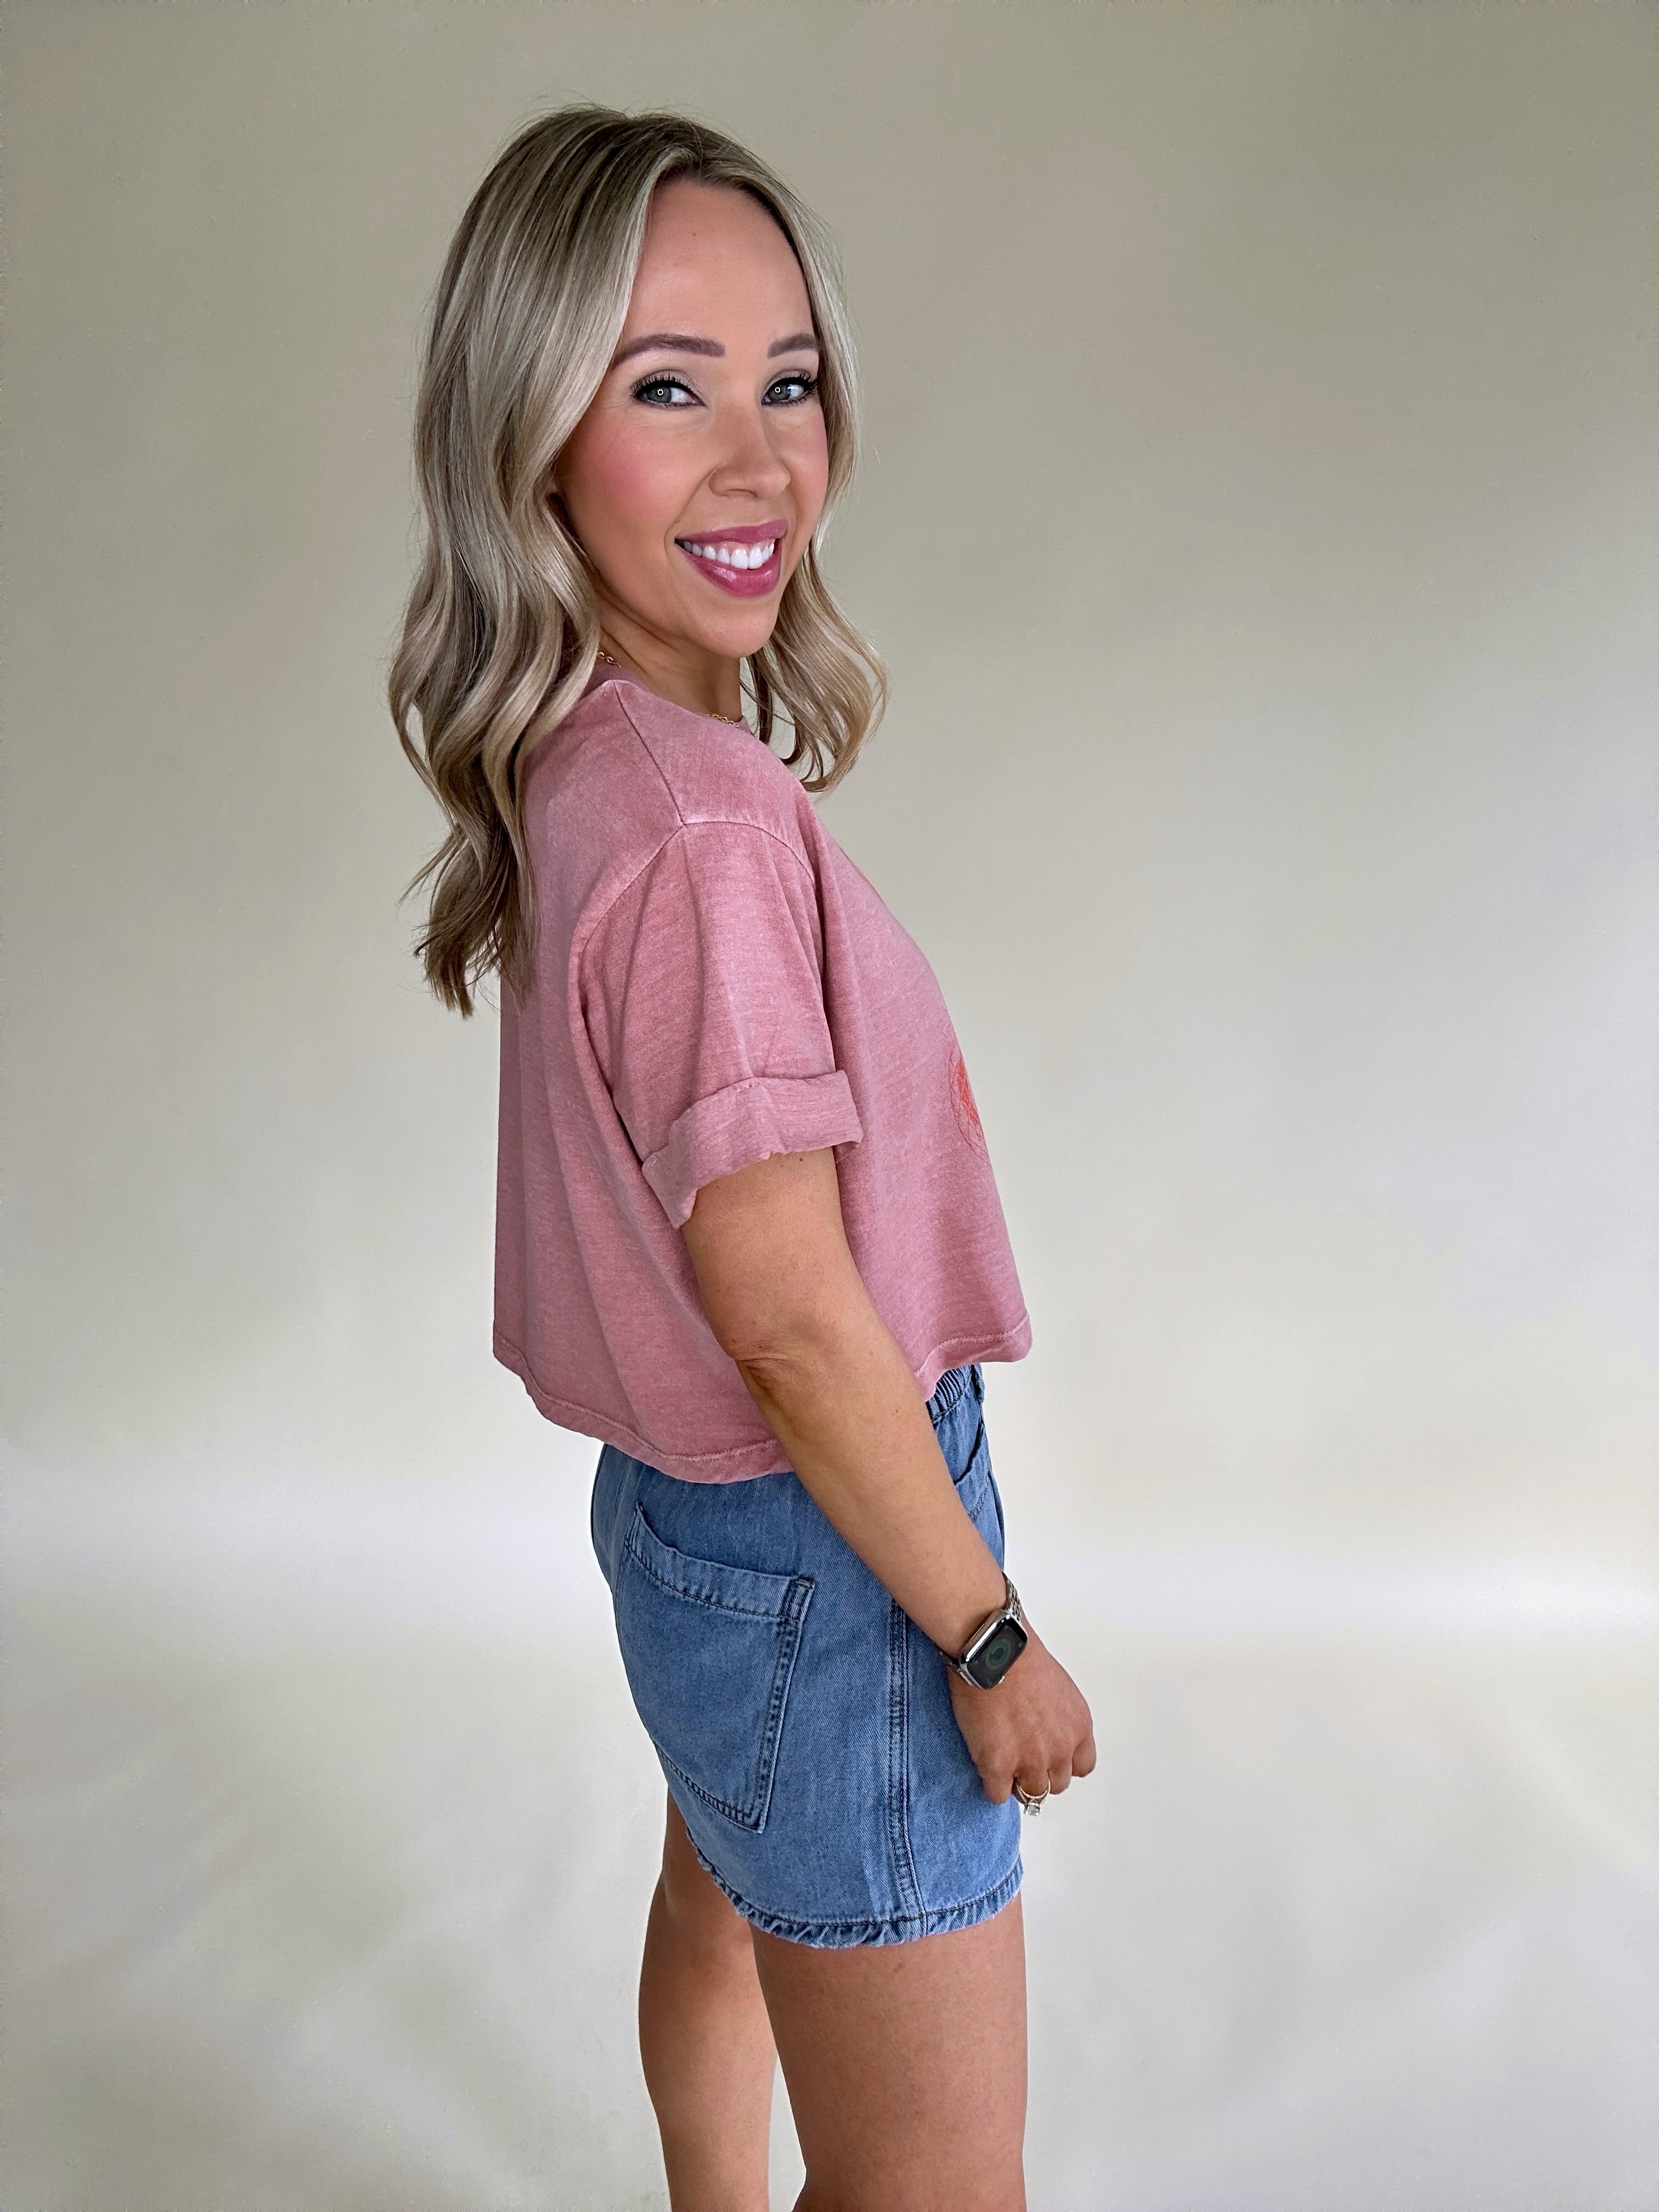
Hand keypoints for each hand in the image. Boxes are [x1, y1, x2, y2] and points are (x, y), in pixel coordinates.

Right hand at [947, 1625, 1095, 1805]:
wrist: (994, 1651)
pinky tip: (984, 1767)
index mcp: (1078, 1727)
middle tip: (1021, 1760)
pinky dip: (990, 1786)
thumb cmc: (1020, 1656)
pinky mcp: (998, 1766)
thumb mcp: (1058, 1687)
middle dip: (1040, 1773)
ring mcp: (1030, 1761)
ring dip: (1017, 1783)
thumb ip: (1058, 1717)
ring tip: (1002, 1767)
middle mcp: (1060, 1749)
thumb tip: (1045, 1727)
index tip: (1050, 1759)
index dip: (1063, 1764)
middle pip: (1057, 1784)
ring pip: (1031, 1795)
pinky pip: (998, 1795)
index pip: (1082, 1766)